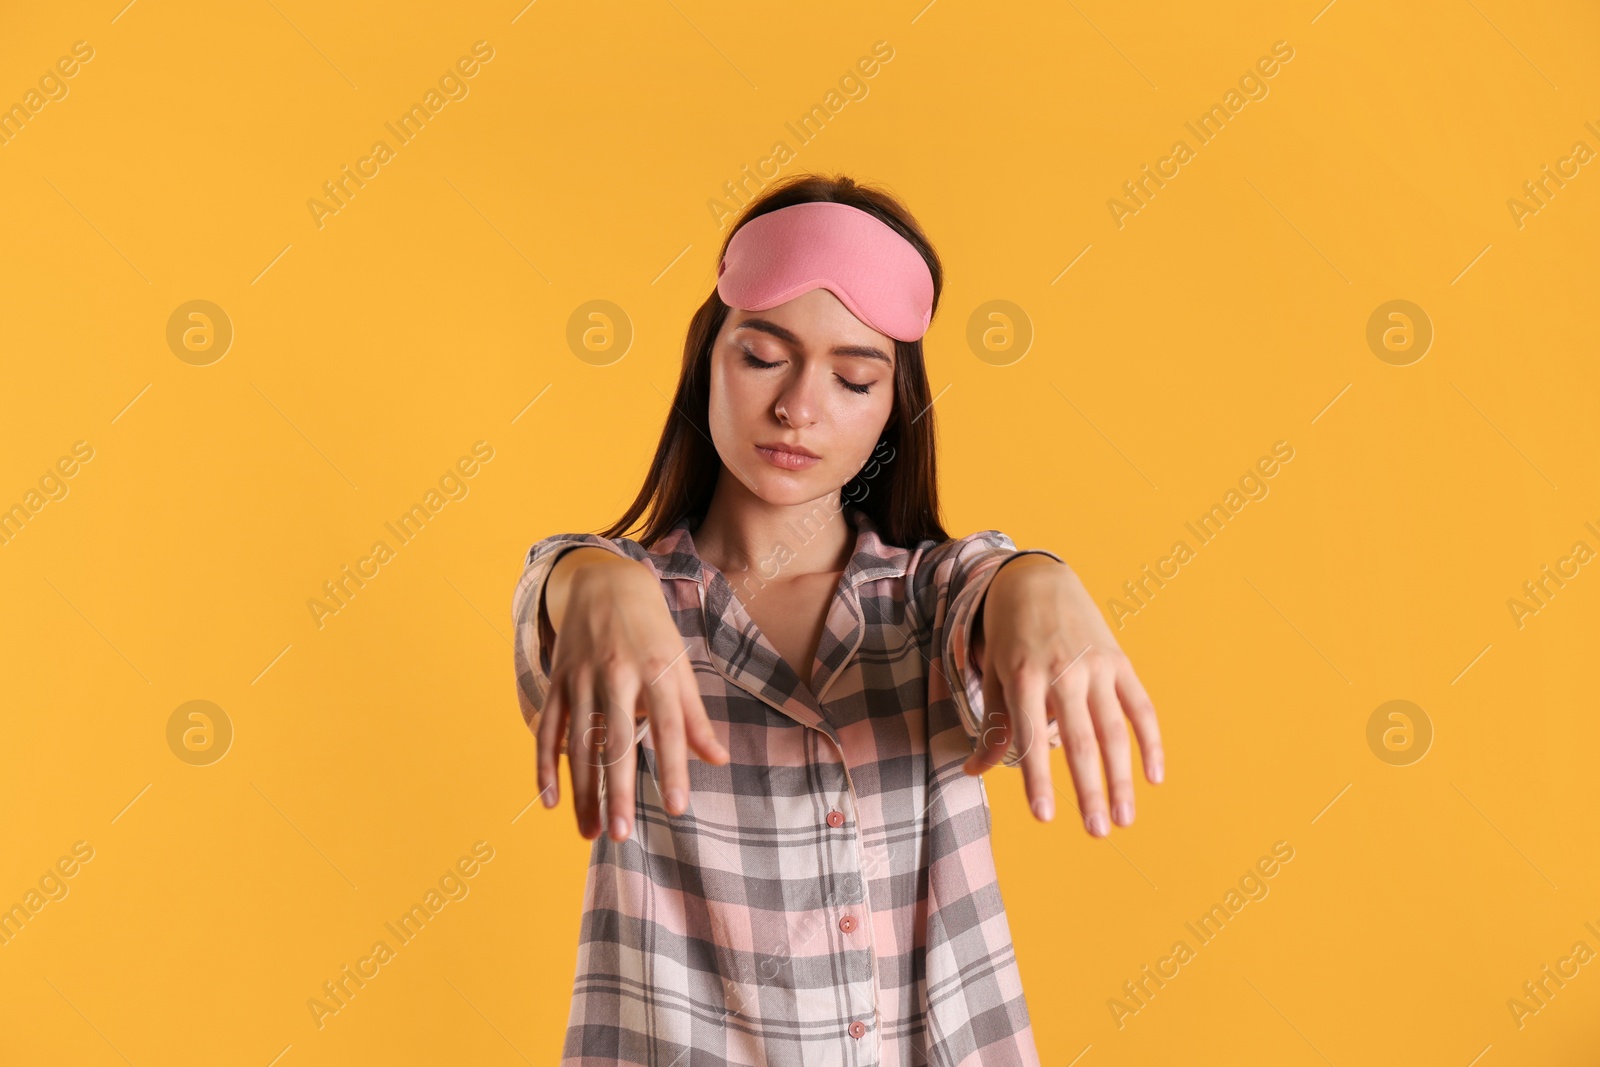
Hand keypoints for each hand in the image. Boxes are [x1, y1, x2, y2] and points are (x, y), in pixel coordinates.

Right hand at [538, 557, 728, 841]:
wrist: (606, 583)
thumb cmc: (653, 632)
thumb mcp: (680, 666)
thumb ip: (695, 717)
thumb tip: (717, 760)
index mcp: (656, 671)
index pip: (667, 728)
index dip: (672, 768)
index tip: (676, 807)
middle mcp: (617, 675)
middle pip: (615, 742)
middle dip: (617, 790)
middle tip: (620, 836)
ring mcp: (581, 678)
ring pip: (578, 744)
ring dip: (582, 791)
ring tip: (591, 832)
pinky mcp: (557, 681)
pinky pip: (548, 730)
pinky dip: (545, 767)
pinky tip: (551, 802)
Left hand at [963, 555, 1163, 836]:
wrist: (1036, 578)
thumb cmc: (1008, 635)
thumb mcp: (993, 674)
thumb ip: (993, 725)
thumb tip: (973, 771)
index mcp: (1023, 677)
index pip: (1030, 738)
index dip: (1038, 779)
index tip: (1044, 817)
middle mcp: (1062, 672)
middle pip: (1079, 740)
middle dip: (1089, 790)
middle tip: (1097, 832)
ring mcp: (1096, 666)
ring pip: (1113, 730)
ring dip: (1122, 778)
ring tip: (1124, 819)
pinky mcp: (1120, 661)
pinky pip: (1141, 707)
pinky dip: (1151, 742)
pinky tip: (1154, 777)